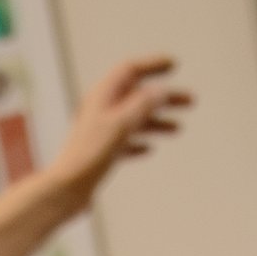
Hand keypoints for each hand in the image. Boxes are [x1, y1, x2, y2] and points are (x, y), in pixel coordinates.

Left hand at [49, 56, 192, 213]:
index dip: (153, 66)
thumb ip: (142, 106)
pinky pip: (124, 142)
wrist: (66, 190)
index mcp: (103, 96)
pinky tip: (149, 149)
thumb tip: (162, 91)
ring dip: (157, 122)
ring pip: (134, 120)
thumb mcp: (120, 125)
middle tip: (190, 101)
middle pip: (138, 96)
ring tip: (178, 129)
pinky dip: (139, 142)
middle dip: (165, 98)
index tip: (174, 65)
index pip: (131, 71)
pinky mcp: (100, 153)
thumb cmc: (88, 156)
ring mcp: (101, 132)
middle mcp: (101, 110)